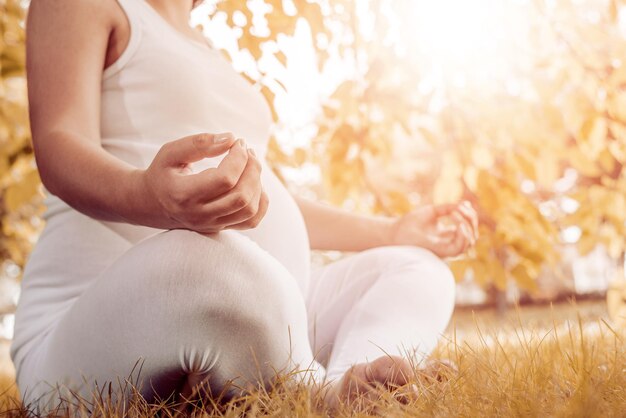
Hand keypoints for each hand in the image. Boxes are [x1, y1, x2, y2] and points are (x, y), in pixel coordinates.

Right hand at [141, 132, 268, 233]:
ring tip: (250, 163)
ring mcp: (212, 224)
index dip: (238, 157)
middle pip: (241, 196)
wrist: (153, 203)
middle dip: (252, 168)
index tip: (238, 142)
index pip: (224, 179)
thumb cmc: (163, 173)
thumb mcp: (171, 152)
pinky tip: (253, 183)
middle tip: (247, 150)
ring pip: (249, 209)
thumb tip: (231, 139)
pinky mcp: (221, 227)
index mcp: (184, 194)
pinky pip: (252, 220)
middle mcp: (199, 214)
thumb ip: (198, 143)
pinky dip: (260, 201)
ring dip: (257, 182)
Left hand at [389, 201, 478, 257]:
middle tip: (460, 207)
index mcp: (448, 234)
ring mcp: (445, 248)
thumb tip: (466, 203)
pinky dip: (463, 235)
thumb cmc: (411, 223)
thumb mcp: (433, 211)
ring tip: (454, 213)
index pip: (468, 227)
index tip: (462, 203)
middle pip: (472, 235)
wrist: (395, 231)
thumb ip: (449, 208)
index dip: (470, 215)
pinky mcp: (440, 252)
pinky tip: (458, 224)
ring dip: (467, 226)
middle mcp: (449, 243)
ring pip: (469, 243)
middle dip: (471, 219)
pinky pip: (459, 248)